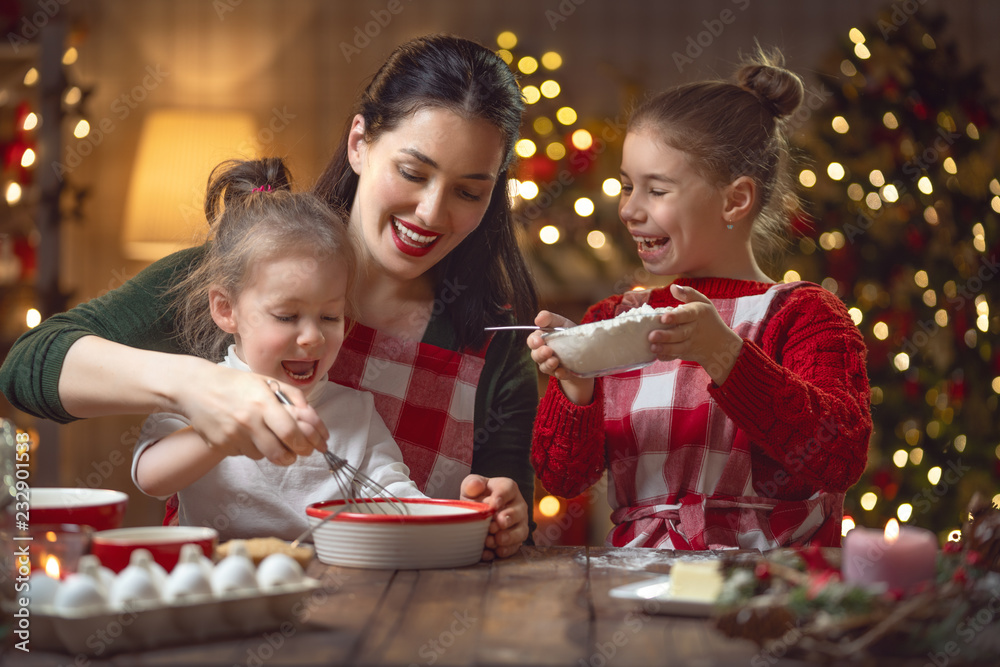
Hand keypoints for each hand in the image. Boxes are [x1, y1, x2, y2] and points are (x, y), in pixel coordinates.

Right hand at [173, 360, 328, 464]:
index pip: (291, 432)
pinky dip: (252, 448)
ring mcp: (233, 436)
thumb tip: (312, 416)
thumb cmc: (235, 383)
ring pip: (263, 456)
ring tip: (269, 437)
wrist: (195, 388)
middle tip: (297, 452)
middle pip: (279, 453)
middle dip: (293, 456)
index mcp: (263, 403)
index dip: (306, 444)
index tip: (314, 446)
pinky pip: (245, 454)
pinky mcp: (221, 446)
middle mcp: (248, 421)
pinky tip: (248, 435)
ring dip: (272, 451)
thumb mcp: (266, 381)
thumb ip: (293, 396)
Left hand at [460, 475, 528, 560]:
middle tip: (495, 525)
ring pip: (521, 532)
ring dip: (509, 537)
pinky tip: (491, 553)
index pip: (508, 488)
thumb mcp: (471, 487)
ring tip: (494, 540)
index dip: (502, 496)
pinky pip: (514, 548)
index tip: (493, 504)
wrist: (477, 514)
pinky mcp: (515, 541)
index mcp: (508, 489)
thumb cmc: (477, 497)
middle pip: (518, 512)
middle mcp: (517, 506)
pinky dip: (503, 551)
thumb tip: (475, 486)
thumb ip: (472, 483)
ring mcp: (518, 524)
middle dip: (508, 519)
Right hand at [527, 311, 593, 404]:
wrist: (587, 350)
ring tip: (555, 360)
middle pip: (535, 355)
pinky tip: (563, 371)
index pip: (532, 341)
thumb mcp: (561, 323)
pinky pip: (558, 375)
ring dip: (548, 364)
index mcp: (541, 340)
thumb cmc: (569, 334)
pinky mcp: (561, 373)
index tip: (539, 341)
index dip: (533, 341)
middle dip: (540, 353)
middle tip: (548, 350)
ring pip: (544, 366)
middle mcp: (543, 353)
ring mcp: (551, 364)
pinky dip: (560, 373)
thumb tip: (538, 319)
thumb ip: (549, 318)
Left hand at [649, 285, 743, 384]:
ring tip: (652, 346)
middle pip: (680, 333)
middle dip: (666, 336)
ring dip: (664, 348)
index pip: (687, 315)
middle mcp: (693, 330)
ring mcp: (689, 343)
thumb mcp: (703, 302)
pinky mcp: (685, 353)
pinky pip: (675, 356)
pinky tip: (656, 355)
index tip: (663, 317)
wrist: (720, 344)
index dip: (676, 317)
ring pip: (678, 347)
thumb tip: (673, 287)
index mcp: (697, 314)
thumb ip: (688, 293)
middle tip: (651, 335)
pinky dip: (666, 357)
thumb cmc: (706, 318)